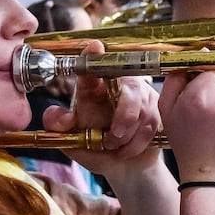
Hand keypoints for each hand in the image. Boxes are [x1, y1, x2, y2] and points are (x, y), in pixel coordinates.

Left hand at [41, 41, 161, 169]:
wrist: (124, 167)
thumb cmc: (98, 148)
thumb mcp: (73, 140)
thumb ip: (60, 128)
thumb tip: (56, 117)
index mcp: (94, 87)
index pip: (93, 67)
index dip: (94, 56)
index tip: (94, 47)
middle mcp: (120, 86)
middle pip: (130, 86)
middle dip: (124, 114)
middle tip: (114, 137)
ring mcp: (142, 96)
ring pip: (143, 110)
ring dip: (128, 136)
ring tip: (114, 148)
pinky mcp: (157, 111)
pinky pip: (152, 124)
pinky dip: (138, 144)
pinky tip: (126, 151)